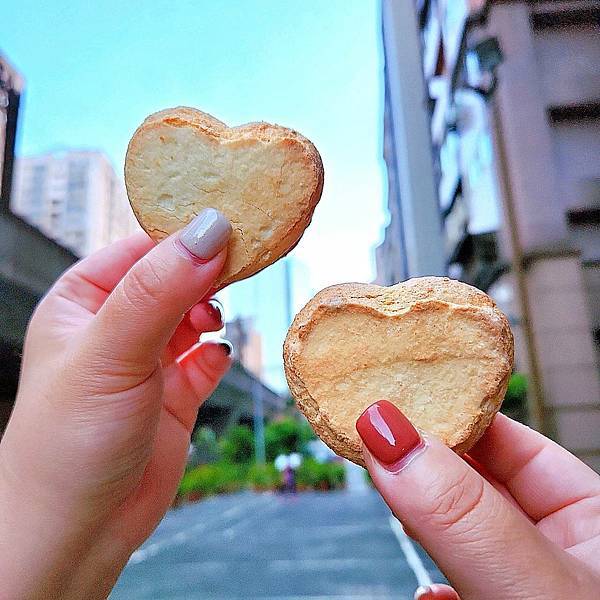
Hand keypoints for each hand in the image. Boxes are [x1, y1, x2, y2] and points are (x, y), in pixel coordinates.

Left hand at [0, 208, 232, 598]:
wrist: (80, 531)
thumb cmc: (69, 440)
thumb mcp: (111, 351)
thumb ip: (159, 289)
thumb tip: (209, 231)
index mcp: (83, 301)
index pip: (141, 248)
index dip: (184, 236)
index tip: (229, 228)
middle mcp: (116, 326)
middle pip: (174, 277)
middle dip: (205, 273)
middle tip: (241, 266)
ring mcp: (147, 360)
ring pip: (194, 316)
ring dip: (212, 313)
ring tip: (213, 323)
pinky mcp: (175, 394)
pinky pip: (206, 359)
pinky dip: (217, 354)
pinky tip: (215, 358)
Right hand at [357, 401, 599, 599]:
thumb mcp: (529, 583)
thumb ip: (462, 512)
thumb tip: (385, 431)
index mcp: (591, 515)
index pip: (509, 441)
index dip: (449, 417)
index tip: (392, 402)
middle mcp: (558, 544)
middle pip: (475, 484)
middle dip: (424, 470)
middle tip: (373, 448)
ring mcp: (524, 581)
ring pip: (460, 534)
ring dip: (422, 526)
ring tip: (391, 502)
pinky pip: (457, 584)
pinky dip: (434, 586)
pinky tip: (428, 594)